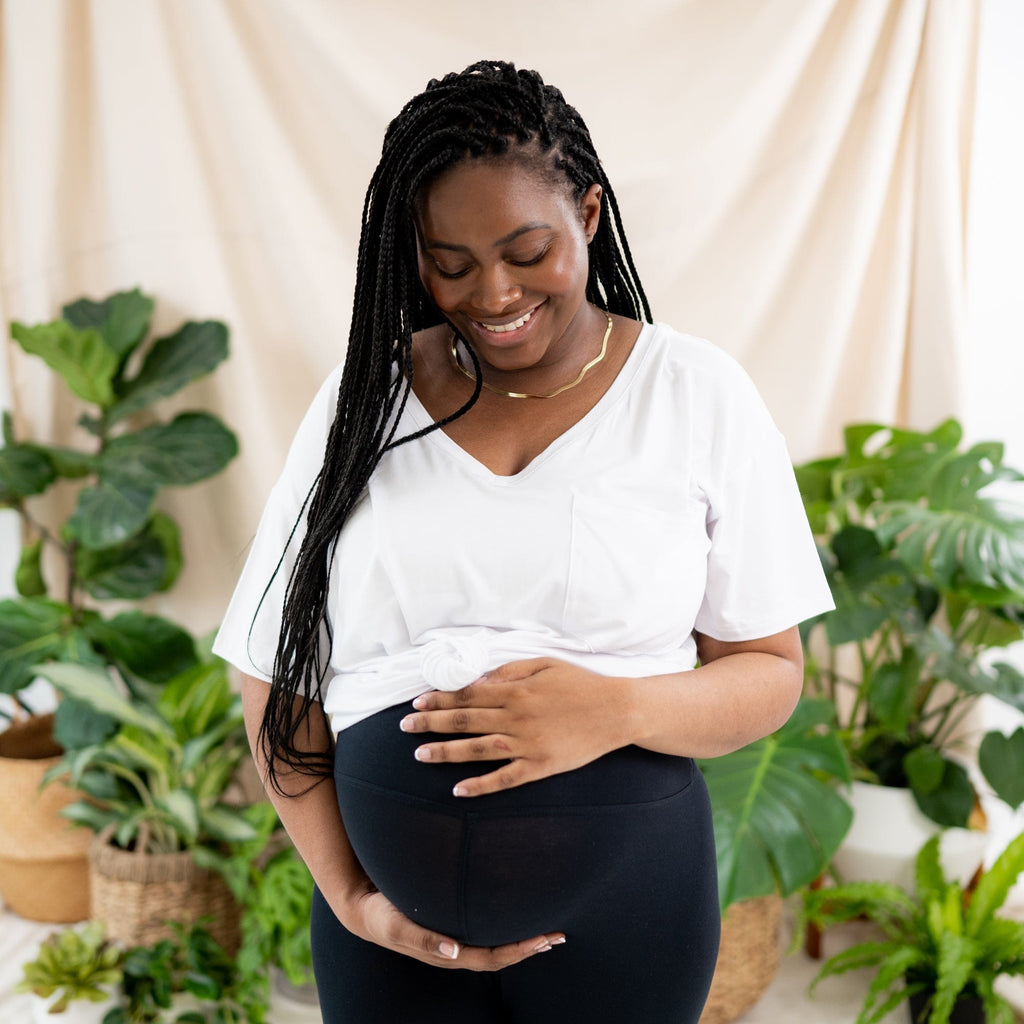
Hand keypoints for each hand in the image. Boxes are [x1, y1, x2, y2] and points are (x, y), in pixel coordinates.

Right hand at [338, 883, 564, 970]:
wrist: (364, 908)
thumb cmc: (382, 914)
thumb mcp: (398, 925)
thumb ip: (423, 939)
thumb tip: (453, 952)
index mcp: (447, 953)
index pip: (491, 957)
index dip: (519, 950)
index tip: (543, 939)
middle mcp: (455, 951)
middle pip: (500, 955)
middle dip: (529, 947)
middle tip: (558, 934)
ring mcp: (453, 941)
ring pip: (494, 946)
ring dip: (521, 940)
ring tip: (547, 931)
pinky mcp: (450, 927)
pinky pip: (483, 932)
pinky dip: (504, 928)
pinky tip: (514, 916)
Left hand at [399, 658, 633, 795]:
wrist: (617, 711)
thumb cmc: (581, 684)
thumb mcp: (544, 664)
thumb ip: (508, 672)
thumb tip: (477, 682)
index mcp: (516, 691)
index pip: (467, 696)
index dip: (440, 699)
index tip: (416, 702)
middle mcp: (516, 718)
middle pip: (465, 721)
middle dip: (431, 724)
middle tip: (405, 727)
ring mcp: (527, 745)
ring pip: (477, 750)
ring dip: (446, 753)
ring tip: (419, 756)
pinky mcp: (540, 767)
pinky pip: (505, 778)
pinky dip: (480, 785)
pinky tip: (458, 790)